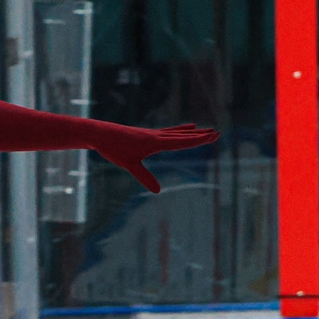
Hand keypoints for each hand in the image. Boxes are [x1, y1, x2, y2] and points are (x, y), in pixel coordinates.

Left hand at [89, 123, 216, 192]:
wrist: (101, 134)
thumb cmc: (114, 149)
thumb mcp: (129, 165)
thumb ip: (144, 177)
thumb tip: (157, 191)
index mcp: (155, 142)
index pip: (182, 142)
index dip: (198, 140)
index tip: (212, 136)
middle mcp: (156, 136)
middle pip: (183, 136)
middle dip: (200, 136)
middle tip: (217, 133)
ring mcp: (153, 134)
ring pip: (177, 133)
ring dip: (193, 132)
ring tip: (206, 129)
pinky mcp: (147, 135)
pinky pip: (169, 132)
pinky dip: (180, 130)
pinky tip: (187, 126)